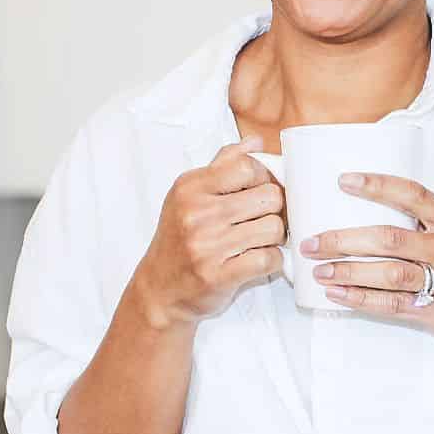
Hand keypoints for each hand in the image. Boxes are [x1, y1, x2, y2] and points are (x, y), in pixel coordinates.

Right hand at [131, 138, 285, 329]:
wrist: (159, 289)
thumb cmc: (179, 240)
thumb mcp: (189, 197)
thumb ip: (221, 167)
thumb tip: (253, 143)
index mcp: (190, 188)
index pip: (248, 167)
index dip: (265, 178)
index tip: (260, 192)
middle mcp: (196, 213)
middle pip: (269, 197)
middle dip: (274, 209)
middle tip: (263, 219)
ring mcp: (207, 245)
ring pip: (273, 228)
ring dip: (274, 237)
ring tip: (259, 241)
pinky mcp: (219, 275)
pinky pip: (269, 259)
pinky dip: (271, 261)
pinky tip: (256, 260)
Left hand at [305, 172, 433, 371]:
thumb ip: (429, 228)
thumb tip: (369, 213)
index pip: (414, 195)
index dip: (377, 185)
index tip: (342, 180)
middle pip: (389, 237)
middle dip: (343, 239)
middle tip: (310, 242)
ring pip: (388, 272)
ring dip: (347, 271)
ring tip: (318, 270)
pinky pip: (393, 305)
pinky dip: (360, 299)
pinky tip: (337, 295)